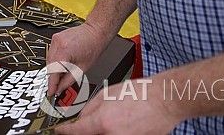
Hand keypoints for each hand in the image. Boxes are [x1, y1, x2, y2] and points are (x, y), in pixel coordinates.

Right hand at [47, 22, 112, 96]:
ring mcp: (54, 40)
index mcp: (64, 51)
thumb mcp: (82, 68)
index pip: (53, 72)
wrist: (94, 31)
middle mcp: (57, 44)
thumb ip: (69, 80)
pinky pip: (51, 53)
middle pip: (49, 66)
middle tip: (57, 87)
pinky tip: (62, 63)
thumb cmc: (93, 47)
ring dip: (53, 69)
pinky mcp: (54, 38)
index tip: (51, 92)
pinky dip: (55, 60)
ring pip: (49, 60)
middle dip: (53, 77)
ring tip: (62, 75)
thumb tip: (60, 88)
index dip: (51, 84)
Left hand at [57, 78, 181, 133]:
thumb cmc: (141, 94)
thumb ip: (90, 108)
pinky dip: (112, 132)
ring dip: (99, 131)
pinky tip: (120, 124)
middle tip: (84, 124)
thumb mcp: (107, 94)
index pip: (75, 132)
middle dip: (84, 130)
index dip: (64, 131)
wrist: (164, 100)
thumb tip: (81, 118)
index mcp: (102, 122)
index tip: (59, 131)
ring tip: (110, 119)